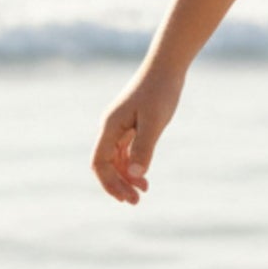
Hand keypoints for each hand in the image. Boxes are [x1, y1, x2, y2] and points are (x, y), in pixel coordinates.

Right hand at [91, 66, 185, 203]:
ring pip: (117, 159)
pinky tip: (145, 175)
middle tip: (136, 201)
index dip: (109, 183)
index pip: (100, 163)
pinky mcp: (133, 124)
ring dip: (127, 176)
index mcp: (110, 127)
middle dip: (118, 184)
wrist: (167, 67)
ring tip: (144, 190)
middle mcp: (111, 128)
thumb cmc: (160, 91)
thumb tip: (136, 174)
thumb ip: (145, 147)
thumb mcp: (154, 121)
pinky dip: (134, 165)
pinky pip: (127, 150)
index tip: (126, 197)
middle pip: (107, 164)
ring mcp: (121, 126)